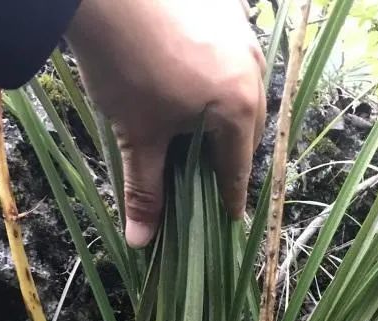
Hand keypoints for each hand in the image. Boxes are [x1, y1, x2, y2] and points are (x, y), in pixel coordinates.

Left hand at [65, 0, 265, 247]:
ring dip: (229, 113)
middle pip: (249, 127)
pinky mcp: (225, 5)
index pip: (239, 165)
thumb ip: (144, 188)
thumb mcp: (137, 134)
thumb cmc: (125, 65)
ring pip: (244, 88)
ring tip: (205, 127)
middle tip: (212, 175)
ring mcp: (242, 30)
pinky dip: (219, 76)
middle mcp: (252, 67)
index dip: (232, 195)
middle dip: (233, 154)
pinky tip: (196, 76)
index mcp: (238, 105)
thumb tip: (139, 241)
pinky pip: (232, 55)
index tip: (231, 217)